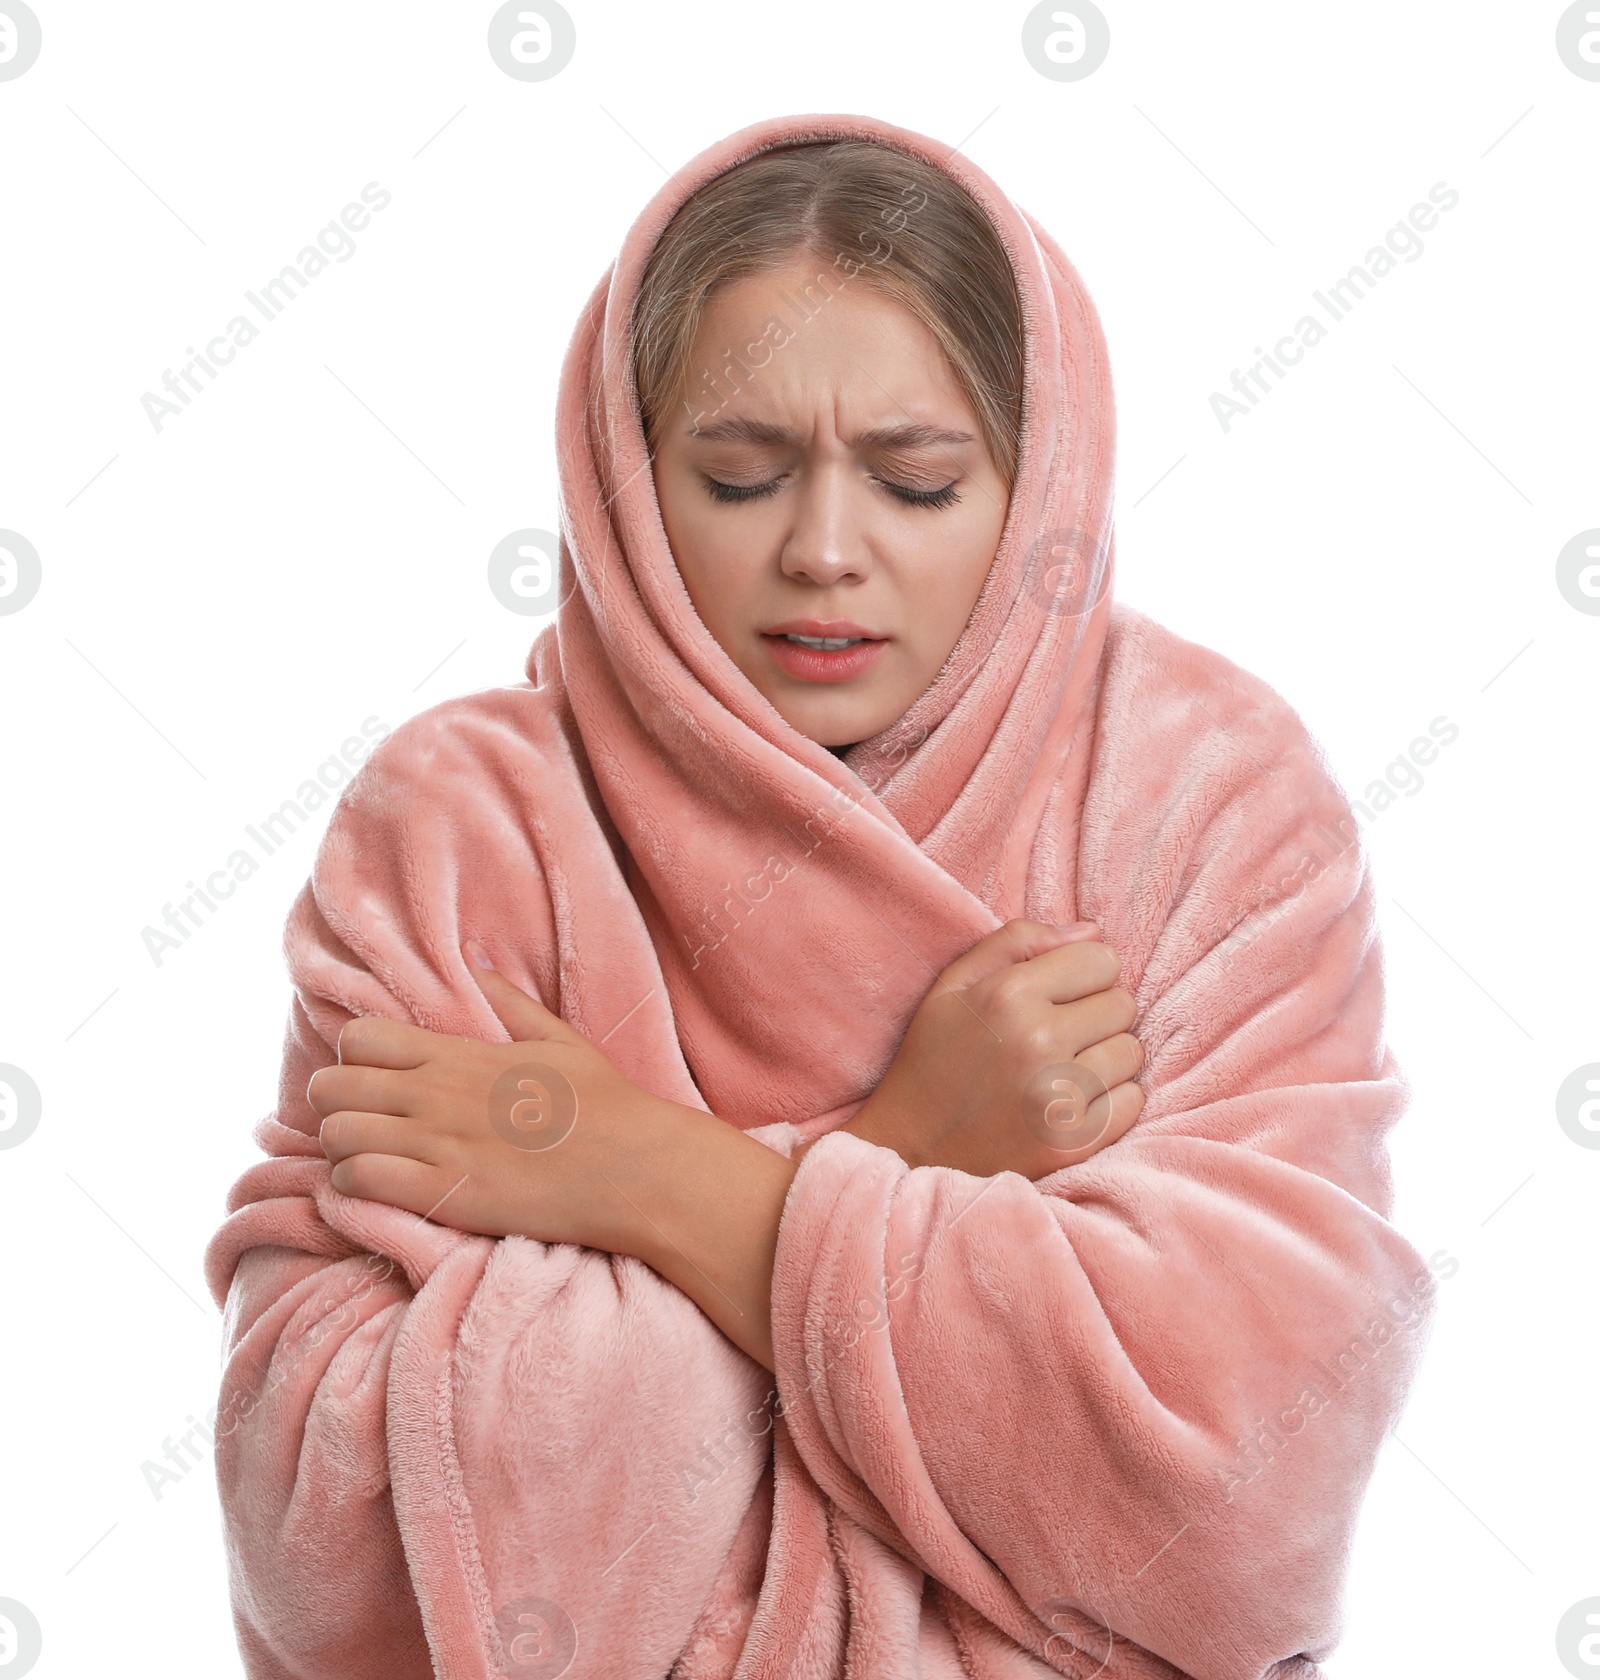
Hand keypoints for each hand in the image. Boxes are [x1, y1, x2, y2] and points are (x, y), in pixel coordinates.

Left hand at [308, 941, 694, 1256]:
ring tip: (371, 1160)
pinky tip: (383, 1190)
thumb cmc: (604, 1103)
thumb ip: (510, 1001)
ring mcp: (436, 1144)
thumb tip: (479, 962)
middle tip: (365, 1124)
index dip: (353, 1061)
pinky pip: (357, 1181)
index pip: (357, 1039)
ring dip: (342, 1151)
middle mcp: (435, 1093)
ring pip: (334, 1136)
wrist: (633, 1167)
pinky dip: (355, 1186)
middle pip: (330, 1087)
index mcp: (457, 1054)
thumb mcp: (559, 1038)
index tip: (376, 1082)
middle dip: (335, 1106)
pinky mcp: (443, 1193)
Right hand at [831, 919, 1144, 1179]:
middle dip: (1096, 1015)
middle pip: (1123, 1006)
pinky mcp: (1073, 1142)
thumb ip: (1018, 941)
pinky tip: (1069, 1103)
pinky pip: (1132, 1102)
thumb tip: (1093, 930)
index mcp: (1009, 994)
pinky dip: (1110, 1101)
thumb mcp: (953, 985)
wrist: (910, 1149)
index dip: (1083, 976)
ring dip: (1104, 1059)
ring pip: (1131, 1053)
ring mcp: (1058, 1095)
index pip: (1103, 960)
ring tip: (1061, 1071)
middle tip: (1057, 1037)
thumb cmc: (933, 1059)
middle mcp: (1038, 1040)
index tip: (1059, 996)